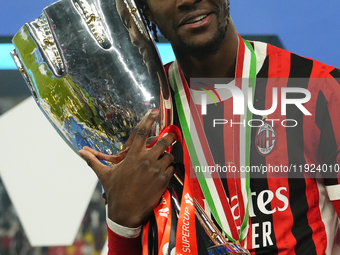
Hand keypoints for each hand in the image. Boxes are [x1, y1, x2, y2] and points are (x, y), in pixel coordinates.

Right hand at [79, 109, 176, 227]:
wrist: (126, 213)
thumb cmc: (115, 192)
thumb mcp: (104, 174)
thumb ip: (94, 161)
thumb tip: (80, 152)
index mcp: (133, 156)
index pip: (142, 132)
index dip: (149, 119)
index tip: (155, 111)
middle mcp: (147, 160)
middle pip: (164, 141)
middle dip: (170, 136)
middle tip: (172, 134)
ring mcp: (157, 170)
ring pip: (169, 155)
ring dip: (168, 154)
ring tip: (164, 157)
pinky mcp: (163, 180)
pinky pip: (172, 168)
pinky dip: (169, 167)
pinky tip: (163, 170)